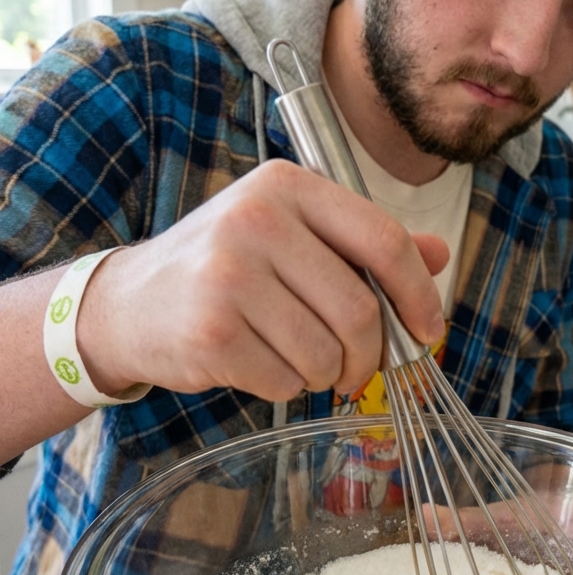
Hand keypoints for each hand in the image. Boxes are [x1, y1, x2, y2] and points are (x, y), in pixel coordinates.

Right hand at [77, 160, 448, 402]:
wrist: (129, 303)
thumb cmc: (224, 269)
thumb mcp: (293, 236)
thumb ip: (363, 243)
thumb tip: (440, 255)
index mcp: (287, 186)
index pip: (384, 240)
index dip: (418, 294)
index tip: (428, 330)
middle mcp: (256, 220)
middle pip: (360, 309)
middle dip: (370, 354)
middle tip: (358, 370)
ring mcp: (228, 276)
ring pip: (325, 353)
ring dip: (325, 374)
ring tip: (297, 360)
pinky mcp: (209, 332)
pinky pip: (285, 381)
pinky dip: (285, 388)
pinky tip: (258, 364)